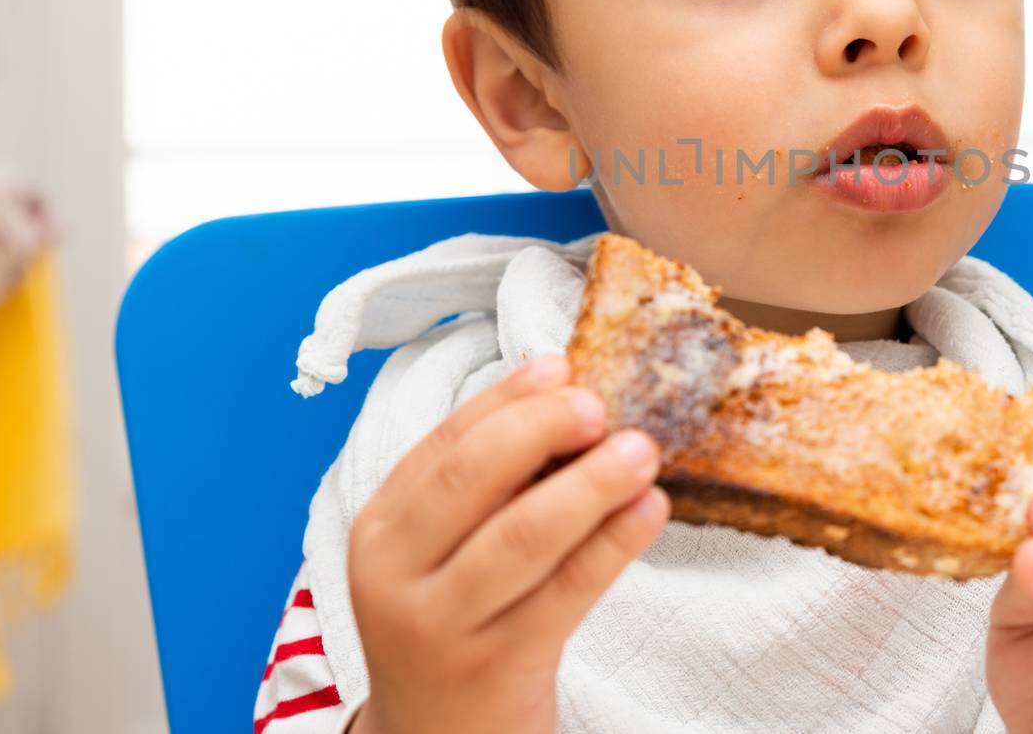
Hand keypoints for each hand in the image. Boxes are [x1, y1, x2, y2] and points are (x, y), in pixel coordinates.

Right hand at [344, 355, 668, 733]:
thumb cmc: (454, 621)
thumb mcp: (441, 554)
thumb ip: (486, 485)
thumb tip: (565, 396)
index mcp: (381, 530)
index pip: (442, 446)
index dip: (505, 400)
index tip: (562, 365)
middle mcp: (398, 575)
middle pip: (473, 481)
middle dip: (542, 430)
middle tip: (602, 406)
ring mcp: (446, 625)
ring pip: (523, 537)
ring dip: (591, 484)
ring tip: (643, 451)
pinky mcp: (501, 666)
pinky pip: (568, 592)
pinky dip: (614, 543)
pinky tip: (651, 511)